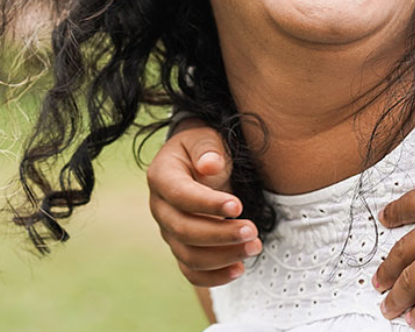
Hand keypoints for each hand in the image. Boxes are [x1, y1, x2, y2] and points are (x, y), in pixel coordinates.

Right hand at [147, 121, 260, 285]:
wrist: (198, 162)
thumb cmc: (203, 149)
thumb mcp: (205, 138)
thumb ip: (208, 149)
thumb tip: (210, 165)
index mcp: (161, 177)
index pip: (180, 195)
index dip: (207, 204)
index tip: (238, 206)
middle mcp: (160, 208)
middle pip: (183, 230)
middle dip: (220, 235)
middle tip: (253, 231)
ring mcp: (168, 231)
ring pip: (189, 255)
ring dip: (223, 256)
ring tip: (255, 247)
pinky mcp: (181, 248)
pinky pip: (192, 271)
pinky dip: (214, 276)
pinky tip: (240, 269)